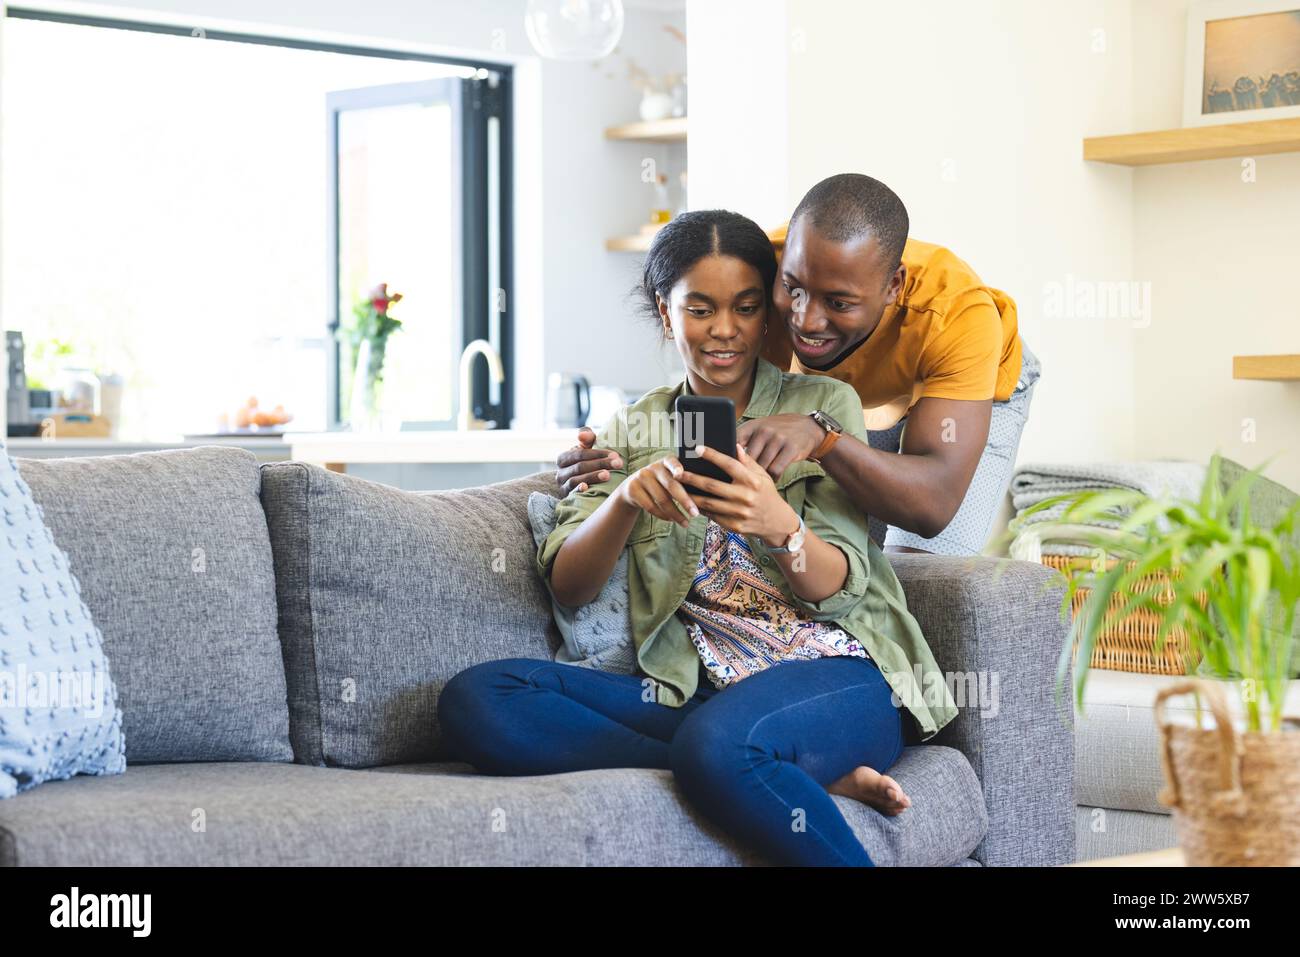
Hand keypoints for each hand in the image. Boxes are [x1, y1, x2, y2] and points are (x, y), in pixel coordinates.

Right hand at [556, 426, 622, 493]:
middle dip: (600, 464)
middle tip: (618, 464)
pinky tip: (587, 488)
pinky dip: (578, 490)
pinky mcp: (567, 497)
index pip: (580, 454)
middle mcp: (560, 472)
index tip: (615, 455)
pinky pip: (571, 493)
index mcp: (563, 458)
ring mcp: (563, 486)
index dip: (597, 453)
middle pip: (580, 466)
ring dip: (592, 476)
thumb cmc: (589, 461)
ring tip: (608, 475)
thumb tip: (581, 435)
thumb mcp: (588, 448)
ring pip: (576, 479)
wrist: (587, 483)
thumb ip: (587, 437)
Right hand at [616, 455, 699, 527]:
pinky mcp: (633, 489)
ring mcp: (642, 477)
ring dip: (675, 514)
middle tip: (695, 514)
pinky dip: (663, 516)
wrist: (632, 488)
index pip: (672, 462)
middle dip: (685, 501)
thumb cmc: (661, 483)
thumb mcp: (669, 476)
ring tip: (686, 523)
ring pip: (661, 499)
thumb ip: (683, 479)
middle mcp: (653, 467)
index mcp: (666, 461)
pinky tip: (672, 520)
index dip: (677, 467)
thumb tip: (705, 491)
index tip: (681, 473)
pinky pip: (651, 506)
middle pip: (670, 485)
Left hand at [676, 444, 799, 546]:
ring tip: (679, 488)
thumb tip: (734, 445)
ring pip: (709, 503)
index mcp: (752, 481)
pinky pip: (713, 516)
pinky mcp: (734, 526)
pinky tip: (692, 502)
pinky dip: (701, 509)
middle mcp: (745, 496)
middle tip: (677, 472)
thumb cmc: (767, 494)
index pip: (729, 464)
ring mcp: (739, 513)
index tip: (697, 448)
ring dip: (691, 496)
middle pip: (712, 485)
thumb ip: (747, 461)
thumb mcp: (762, 475)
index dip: (712, 456)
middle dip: (692, 478)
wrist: (777, 522)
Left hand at [735, 413, 826, 478]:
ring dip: (759, 477)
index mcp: (752, 426)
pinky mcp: (791, 448)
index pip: (733, 443)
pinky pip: (776, 470)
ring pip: (762, 466)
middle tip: (743, 481)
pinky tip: (771, 480)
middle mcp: (764, 430)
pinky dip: (772, 478)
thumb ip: (742, 440)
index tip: (726, 470)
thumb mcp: (759, 429)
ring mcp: (778, 439)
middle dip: (745, 472)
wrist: (807, 427)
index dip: (727, 459)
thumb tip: (724, 460)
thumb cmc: (777, 431)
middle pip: (747, 459)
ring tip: (757, 483)